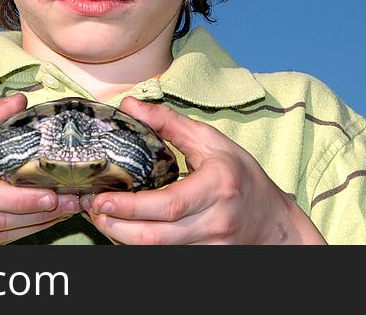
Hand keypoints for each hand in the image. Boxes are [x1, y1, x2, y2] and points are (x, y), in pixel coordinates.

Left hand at [79, 98, 325, 244]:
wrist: (273, 223)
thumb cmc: (242, 176)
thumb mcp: (211, 141)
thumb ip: (169, 122)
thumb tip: (129, 106)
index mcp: (217, 186)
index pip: (168, 205)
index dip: (130, 207)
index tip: (101, 200)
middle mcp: (214, 221)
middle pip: (155, 236)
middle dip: (115, 227)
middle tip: (92, 209)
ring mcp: (210, 246)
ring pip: (156, 250)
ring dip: (122, 237)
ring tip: (101, 218)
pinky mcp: (203, 258)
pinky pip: (163, 255)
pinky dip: (139, 245)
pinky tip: (124, 229)